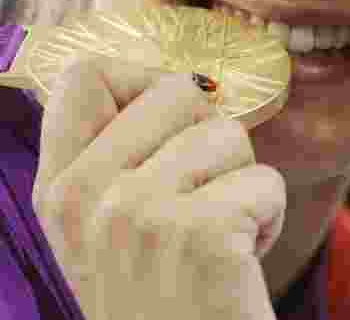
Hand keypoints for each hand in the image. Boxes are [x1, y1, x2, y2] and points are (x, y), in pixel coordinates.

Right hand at [32, 56, 286, 319]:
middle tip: (203, 202)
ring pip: (230, 134)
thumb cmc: (168, 297)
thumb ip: (127, 156)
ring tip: (218, 242)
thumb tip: (189, 81)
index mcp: (57, 189)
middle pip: (177, 90)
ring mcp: (136, 213)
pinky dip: (269, 219)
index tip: (177, 122)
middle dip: (213, 139)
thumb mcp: (117, 227)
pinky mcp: (198, 233)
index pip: (85, 76)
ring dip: (244, 185)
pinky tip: (238, 264)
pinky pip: (266, 181)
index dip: (146, 81)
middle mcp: (84, 196)